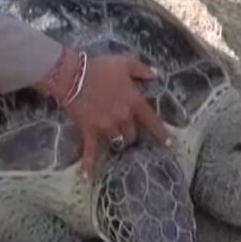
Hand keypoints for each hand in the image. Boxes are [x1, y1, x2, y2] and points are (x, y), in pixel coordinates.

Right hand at [59, 56, 170, 176]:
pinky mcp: (89, 131)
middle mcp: (123, 117)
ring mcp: (106, 126)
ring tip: (115, 139)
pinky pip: (90, 151)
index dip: (160, 133)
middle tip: (128, 130)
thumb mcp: (124, 62)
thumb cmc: (100, 68)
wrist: (73, 74)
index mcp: (133, 101)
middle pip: (133, 134)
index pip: (151, 120)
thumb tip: (156, 74)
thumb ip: (142, 70)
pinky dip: (88, 165)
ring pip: (118, 141)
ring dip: (119, 141)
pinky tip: (87, 178)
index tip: (168, 143)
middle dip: (133, 133)